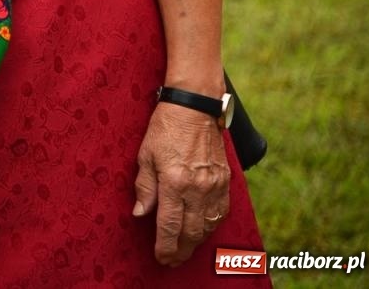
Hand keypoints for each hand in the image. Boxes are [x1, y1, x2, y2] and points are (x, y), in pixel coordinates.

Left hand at [132, 102, 230, 264]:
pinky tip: (201, 230)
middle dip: (181, 251)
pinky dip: (211, 226)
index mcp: (175, 181)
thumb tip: (141, 214)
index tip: (161, 257)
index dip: (165, 246)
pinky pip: (221, 212)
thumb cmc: (165, 128)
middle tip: (172, 261)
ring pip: (208, 225)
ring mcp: (215, 185)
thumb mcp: (145, 155)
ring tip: (184, 249)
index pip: (170, 225)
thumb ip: (145, 187)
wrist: (195, 107)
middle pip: (191, 232)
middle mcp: (198, 188)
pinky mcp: (226, 181)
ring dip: (196, 241)